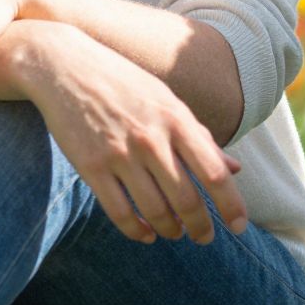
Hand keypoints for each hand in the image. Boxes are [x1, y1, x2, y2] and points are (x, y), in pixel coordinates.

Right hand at [10, 21, 247, 245]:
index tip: (239, 227)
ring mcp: (120, 154)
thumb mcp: (167, 101)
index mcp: (176, 119)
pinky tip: (145, 234)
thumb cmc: (124, 83)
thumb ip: (200, 136)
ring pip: (155, 210)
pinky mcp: (91, 167)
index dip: (231, 205)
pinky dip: (136, 231)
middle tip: (205, 238)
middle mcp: (152, 138)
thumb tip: (235, 170)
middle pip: (187, 199)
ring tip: (175, 233)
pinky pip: (119, 213)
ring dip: (170, 230)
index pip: (214, 172)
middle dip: (201, 227)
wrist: (66, 66)